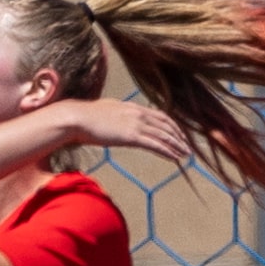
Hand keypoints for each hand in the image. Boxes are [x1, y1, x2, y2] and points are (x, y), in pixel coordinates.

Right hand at [60, 99, 191, 167]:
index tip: (179, 134)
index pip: (159, 115)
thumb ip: (115, 116)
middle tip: (188, 146)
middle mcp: (137, 113)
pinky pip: (155, 144)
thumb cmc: (84, 118)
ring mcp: (135, 124)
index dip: (172, 125)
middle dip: (179, 136)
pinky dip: (167, 151)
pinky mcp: (131, 136)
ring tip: (186, 154)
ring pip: (163, 135)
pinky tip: (175, 157)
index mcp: (132, 107)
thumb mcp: (104, 112)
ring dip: (177, 145)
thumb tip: (114, 121)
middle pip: (166, 124)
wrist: (76, 118)